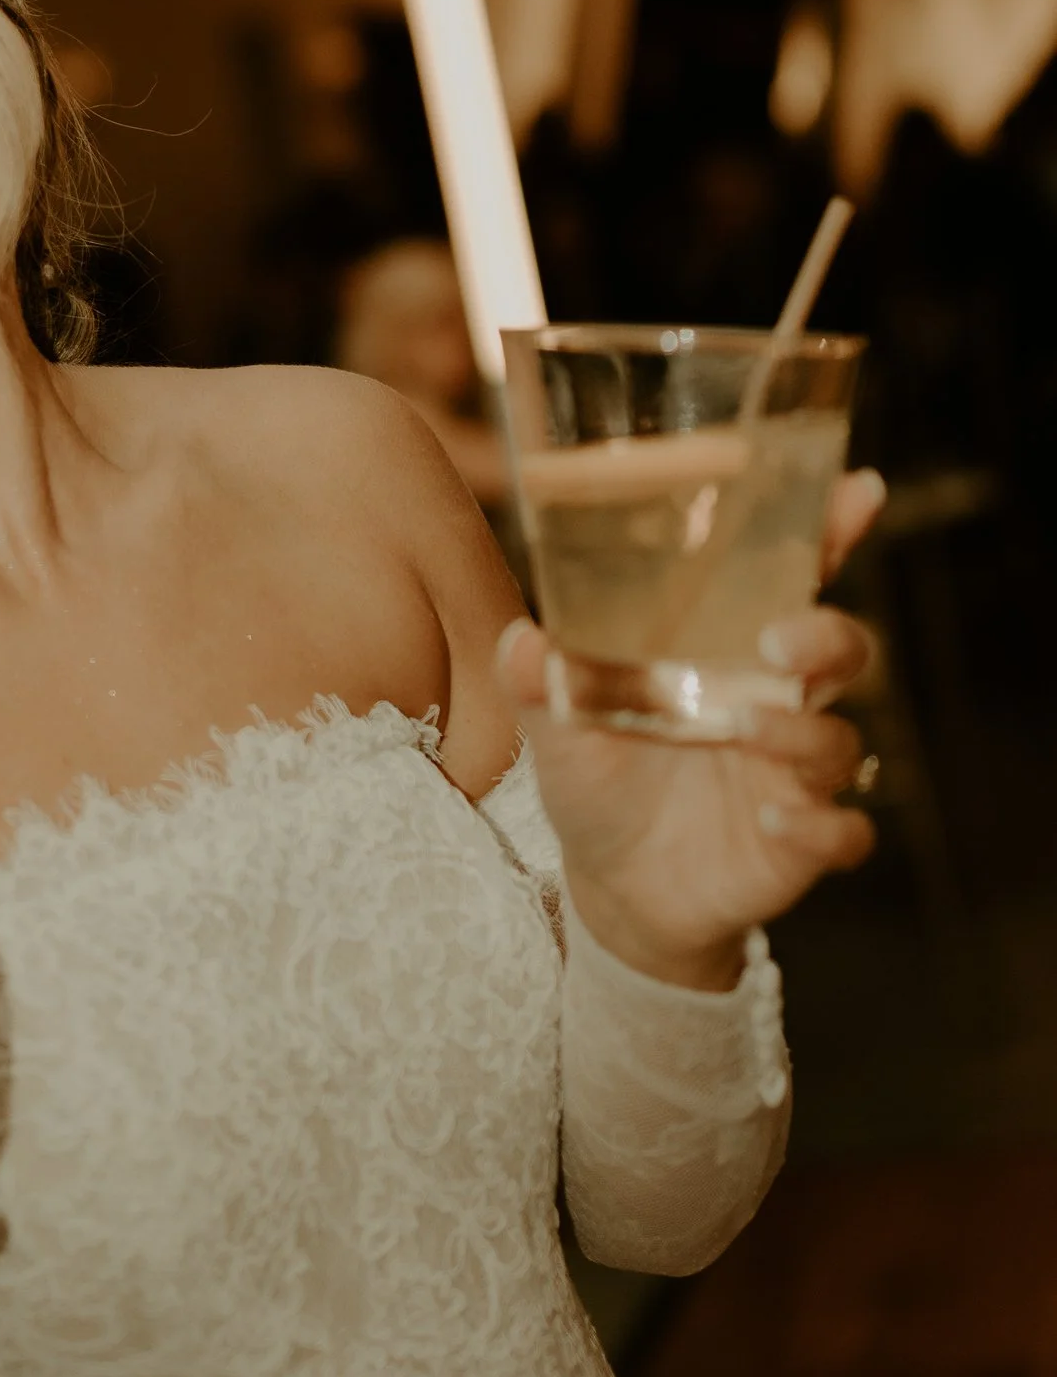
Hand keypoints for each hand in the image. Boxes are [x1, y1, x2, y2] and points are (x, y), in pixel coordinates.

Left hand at [504, 468, 886, 992]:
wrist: (613, 887)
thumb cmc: (599, 781)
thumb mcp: (557, 727)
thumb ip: (541, 681)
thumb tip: (519, 639)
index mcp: (726, 655)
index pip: (790, 582)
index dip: (831, 533)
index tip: (857, 490)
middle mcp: (773, 704)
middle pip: (841, 650)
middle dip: (827, 635)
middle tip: (776, 640)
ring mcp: (793, 773)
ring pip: (839, 742)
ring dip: (800, 734)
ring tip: (743, 730)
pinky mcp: (800, 842)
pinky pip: (844, 833)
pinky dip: (823, 828)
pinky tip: (777, 822)